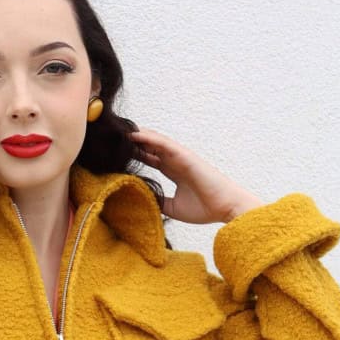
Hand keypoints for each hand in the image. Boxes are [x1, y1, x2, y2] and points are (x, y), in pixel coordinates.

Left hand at [128, 127, 261, 223]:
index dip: (135, 154)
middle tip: (113, 137)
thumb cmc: (205, 208)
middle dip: (133, 142)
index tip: (117, 152)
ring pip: (155, 141)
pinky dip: (148, 138)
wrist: (225, 208)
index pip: (151, 158)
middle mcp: (176, 161)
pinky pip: (164, 144)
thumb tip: (141, 201)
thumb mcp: (173, 207)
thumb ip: (158, 201)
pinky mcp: (185, 156)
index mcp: (174, 171)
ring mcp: (181, 156)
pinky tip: (133, 135)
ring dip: (137, 135)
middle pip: (150, 146)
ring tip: (118, 131)